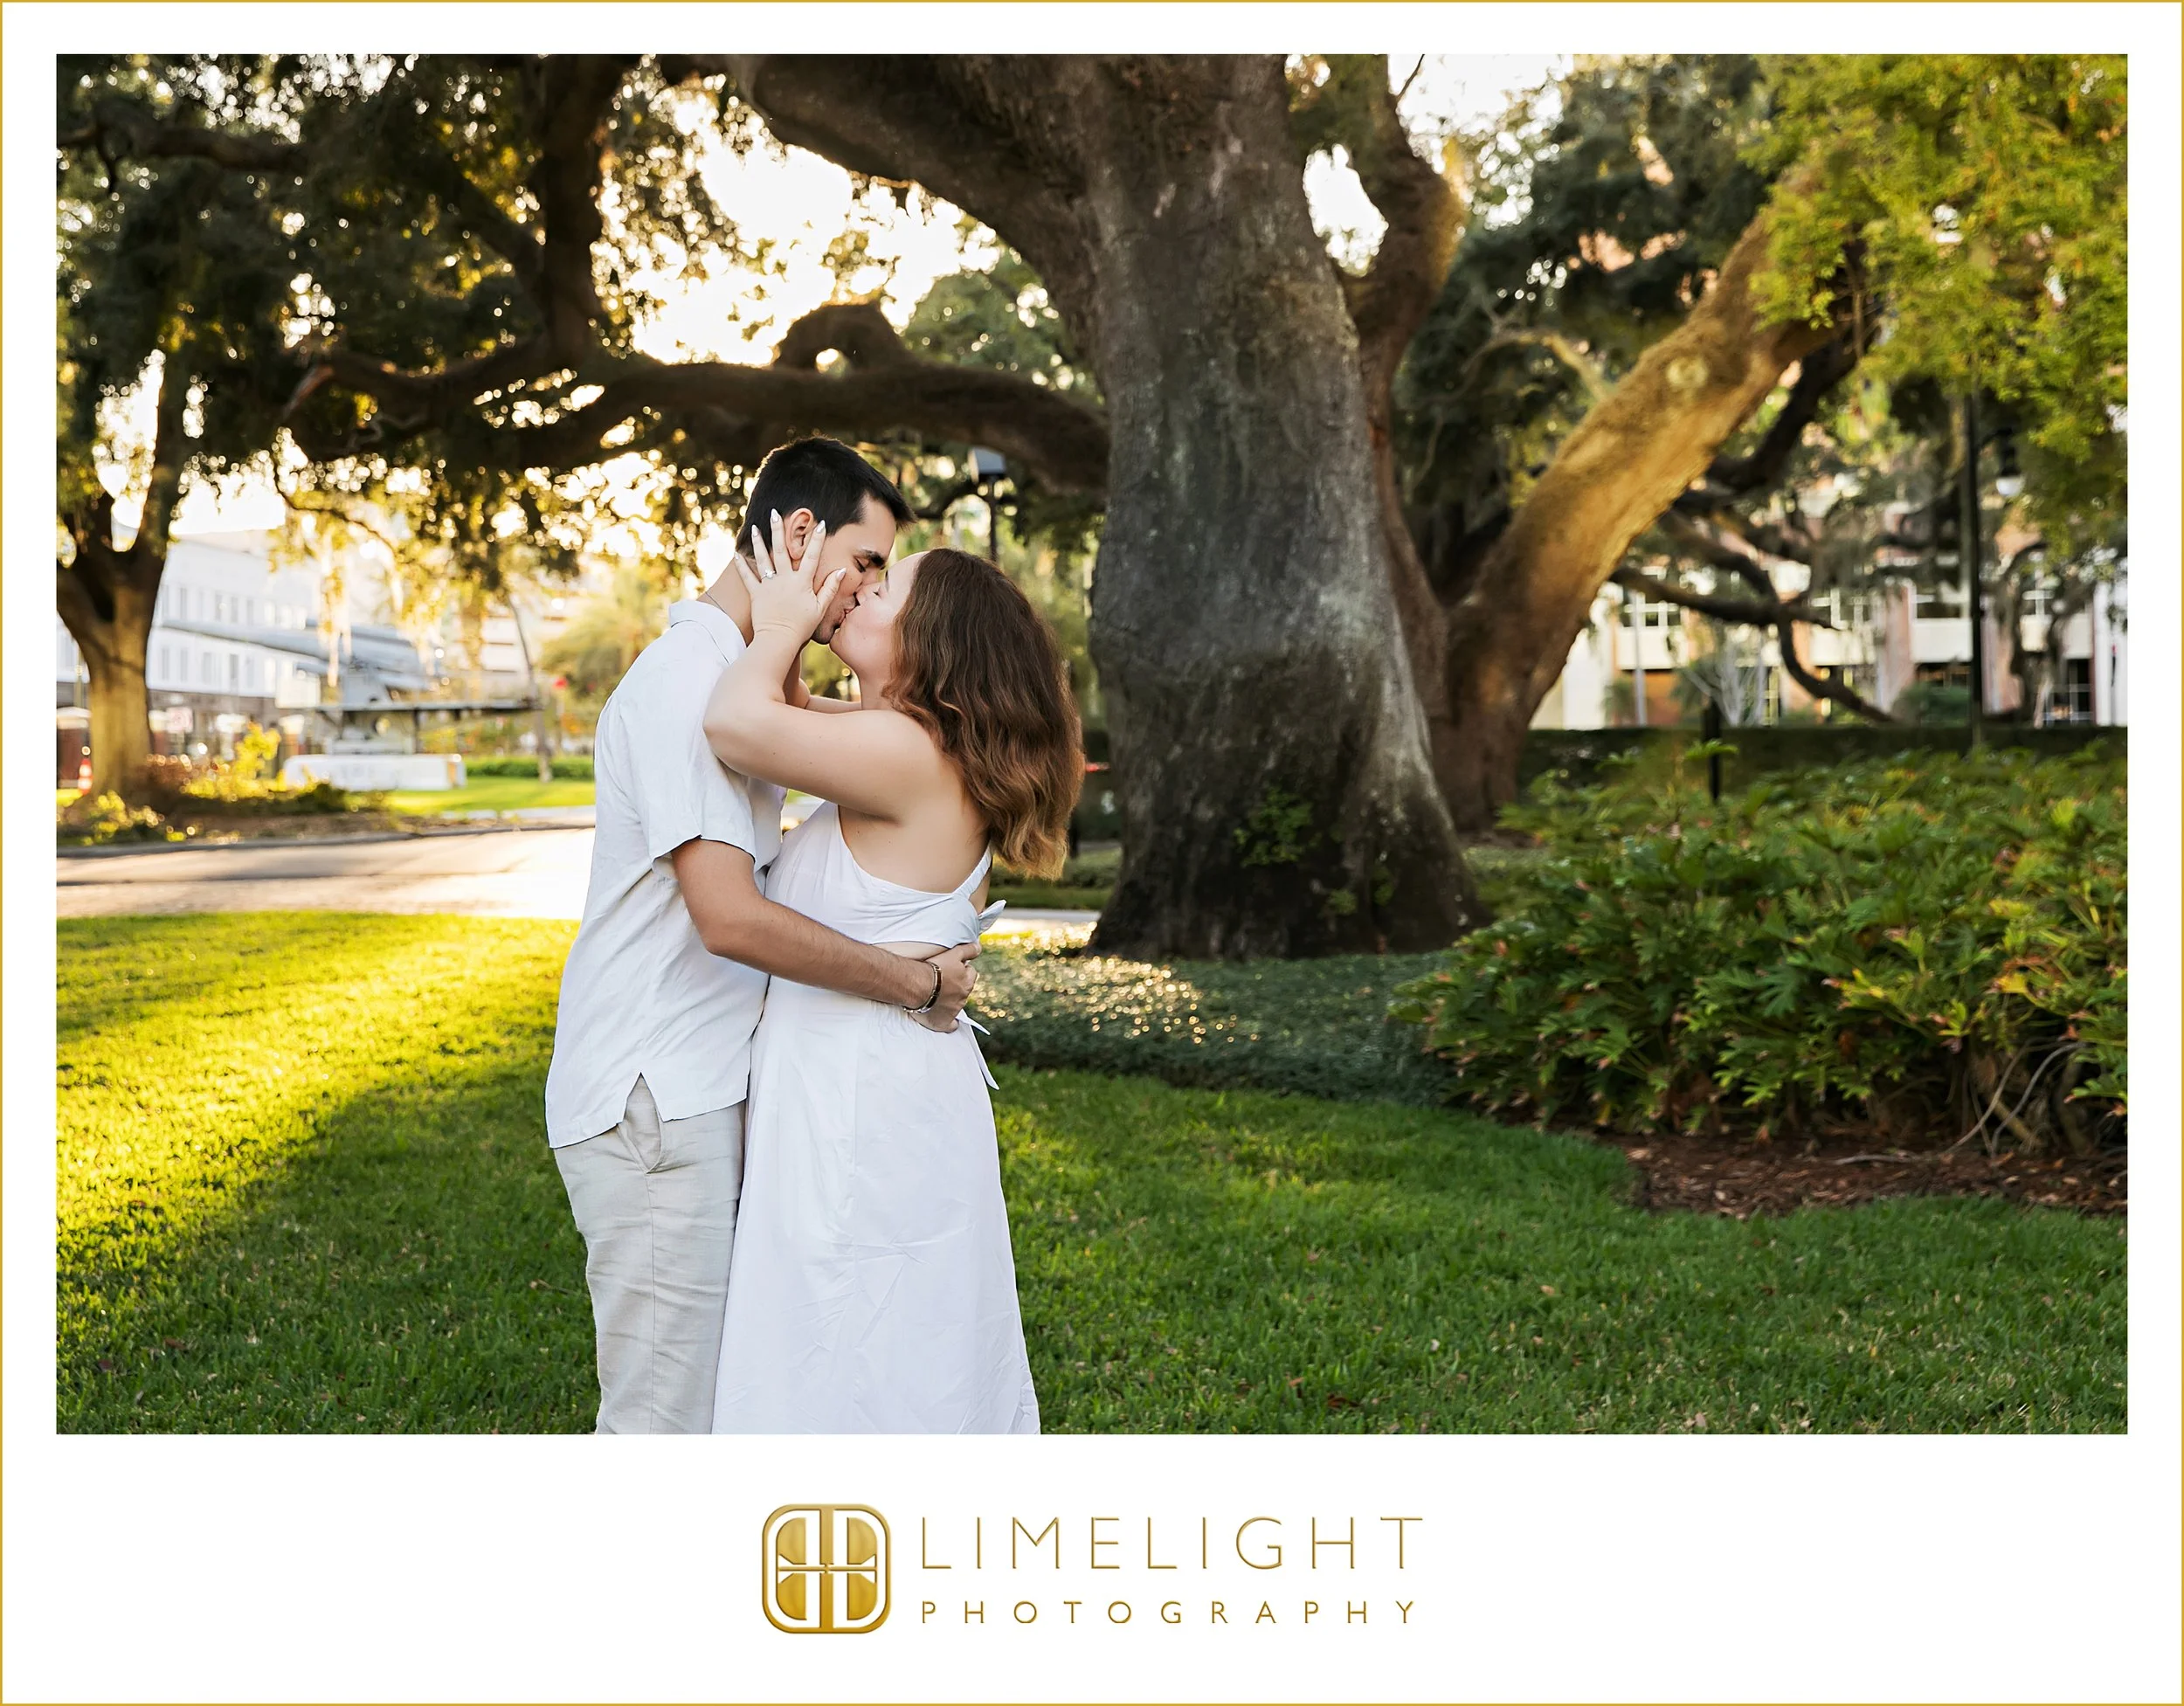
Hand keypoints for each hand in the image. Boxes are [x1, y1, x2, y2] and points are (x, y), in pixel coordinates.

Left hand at [734, 510, 847, 643]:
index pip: (811, 556)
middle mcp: (784, 579)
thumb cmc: (802, 627)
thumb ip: (830, 588)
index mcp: (802, 582)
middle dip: (779, 530)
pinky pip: (747, 577)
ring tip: (756, 527)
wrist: (779, 640)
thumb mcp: (820, 608)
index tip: (820, 523)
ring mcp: (769, 585)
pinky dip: (741, 565)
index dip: (816, 540)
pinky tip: (736, 554)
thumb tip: (841, 571)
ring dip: (759, 542)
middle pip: (782, 550)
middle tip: (775, 513)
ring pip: (763, 559)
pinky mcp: (756, 594)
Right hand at [911, 941, 980, 1032]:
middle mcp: (963, 997)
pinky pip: (951, 1025)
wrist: (916, 985)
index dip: (961, 970)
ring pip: (957, 1005)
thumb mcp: (953, 954)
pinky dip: (950, 1024)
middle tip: (943, 981)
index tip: (951, 969)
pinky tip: (947, 1022)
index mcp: (967, 981)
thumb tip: (979, 947)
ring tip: (937, 996)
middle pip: (964, 989)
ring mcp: (954, 1010)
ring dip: (950, 1000)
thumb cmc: (933, 968)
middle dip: (956, 985)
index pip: (970, 973)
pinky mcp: (943, 1022)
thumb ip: (968, 950)